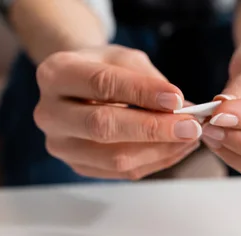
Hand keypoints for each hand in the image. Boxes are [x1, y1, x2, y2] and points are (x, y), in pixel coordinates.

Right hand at [34, 46, 201, 179]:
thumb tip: (182, 108)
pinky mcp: (79, 167)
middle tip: (190, 126)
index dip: (142, 93)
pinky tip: (178, 148)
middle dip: (153, 129)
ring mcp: (62, 145)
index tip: (177, 99)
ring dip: (160, 150)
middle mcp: (50, 113)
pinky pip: (123, 172)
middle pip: (103, 127)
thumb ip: (148, 80)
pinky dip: (156, 161)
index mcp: (56, 74)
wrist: (79, 88)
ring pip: (115, 157)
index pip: (102, 84)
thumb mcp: (122, 57)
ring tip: (190, 138)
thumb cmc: (102, 68)